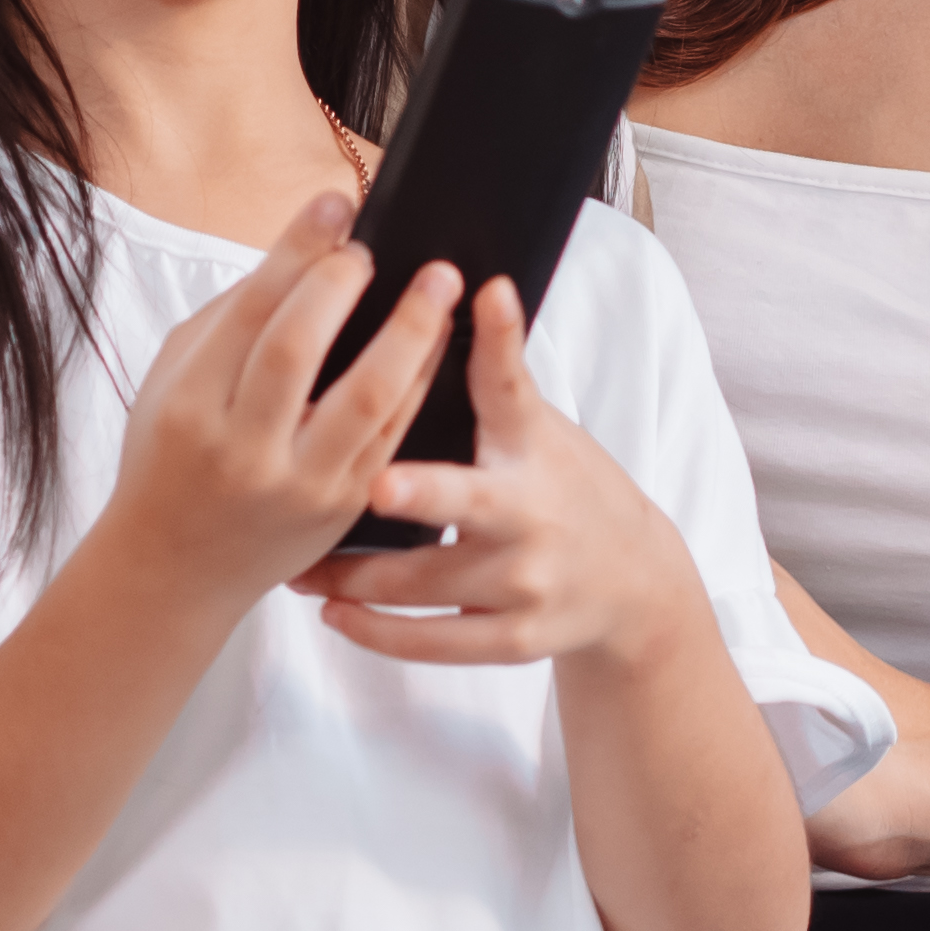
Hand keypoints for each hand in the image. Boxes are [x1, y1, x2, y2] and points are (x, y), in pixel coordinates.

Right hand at [72, 191, 436, 617]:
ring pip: (366, 397)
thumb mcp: (172, 379)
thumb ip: (231, 317)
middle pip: (298, 348)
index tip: (335, 202)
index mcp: (190, 403)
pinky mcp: (342, 507)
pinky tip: (435, 344)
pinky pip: (393, 435)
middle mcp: (242, 446)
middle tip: (376, 250)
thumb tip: (306, 248)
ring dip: (410, 331)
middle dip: (344, 285)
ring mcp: (297, 483)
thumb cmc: (172, 455)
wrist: (174, 567)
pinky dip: (419, 381)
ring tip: (439, 283)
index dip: (298, 247)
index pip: (249, 310)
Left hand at [297, 284, 702, 674]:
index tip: (485, 296)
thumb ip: (498, 372)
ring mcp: (523, 585)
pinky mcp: (511, 640)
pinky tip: (334, 616)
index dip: (498, 342)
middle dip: (423, 495)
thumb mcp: (539, 426)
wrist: (630, 582)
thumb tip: (478, 286)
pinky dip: (378, 633)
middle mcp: (530, 516)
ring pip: (424, 585)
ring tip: (299, 569)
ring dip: (354, 578)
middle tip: (373, 483)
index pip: (511, 388)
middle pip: (468, 503)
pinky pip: (433, 644)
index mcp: (532, 449)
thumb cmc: (565, 486)